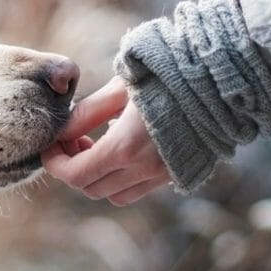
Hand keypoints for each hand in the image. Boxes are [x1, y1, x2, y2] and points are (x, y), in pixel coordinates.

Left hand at [42, 76, 170, 204]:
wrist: (220, 80)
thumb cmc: (166, 75)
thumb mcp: (119, 88)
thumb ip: (86, 113)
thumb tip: (60, 131)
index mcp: (126, 147)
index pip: (75, 175)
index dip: (55, 164)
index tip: (50, 146)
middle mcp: (144, 169)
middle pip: (90, 188)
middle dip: (73, 168)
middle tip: (73, 139)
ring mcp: (163, 175)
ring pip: (114, 195)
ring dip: (97, 176)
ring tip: (96, 144)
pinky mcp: (177, 174)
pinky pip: (138, 189)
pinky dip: (120, 178)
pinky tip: (122, 147)